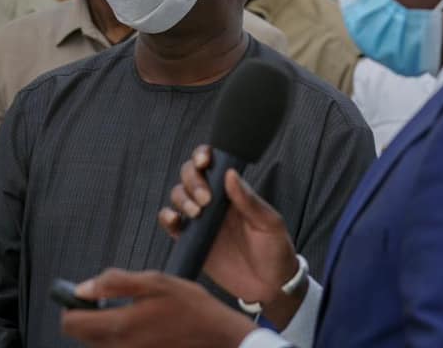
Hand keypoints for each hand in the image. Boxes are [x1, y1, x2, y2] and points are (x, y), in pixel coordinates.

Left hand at [61, 269, 255, 347]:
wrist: (220, 339)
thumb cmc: (191, 307)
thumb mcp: (155, 282)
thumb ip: (114, 282)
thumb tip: (81, 288)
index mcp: (120, 325)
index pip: (70, 324)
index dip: (71, 306)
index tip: (83, 296)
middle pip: (81, 337)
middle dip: (87, 317)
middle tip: (108, 302)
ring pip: (97, 345)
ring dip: (103, 329)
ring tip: (129, 314)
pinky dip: (119, 340)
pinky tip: (140, 329)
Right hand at [158, 146, 302, 324]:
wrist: (269, 287)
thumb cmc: (275, 250)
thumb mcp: (269, 223)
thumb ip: (249, 200)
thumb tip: (230, 173)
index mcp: (233, 192)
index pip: (212, 164)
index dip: (202, 156)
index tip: (204, 161)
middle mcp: (214, 201)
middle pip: (189, 175)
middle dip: (192, 181)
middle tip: (206, 199)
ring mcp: (200, 220)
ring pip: (178, 195)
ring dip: (182, 199)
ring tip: (197, 214)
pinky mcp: (191, 240)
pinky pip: (170, 223)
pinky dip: (167, 218)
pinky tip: (175, 221)